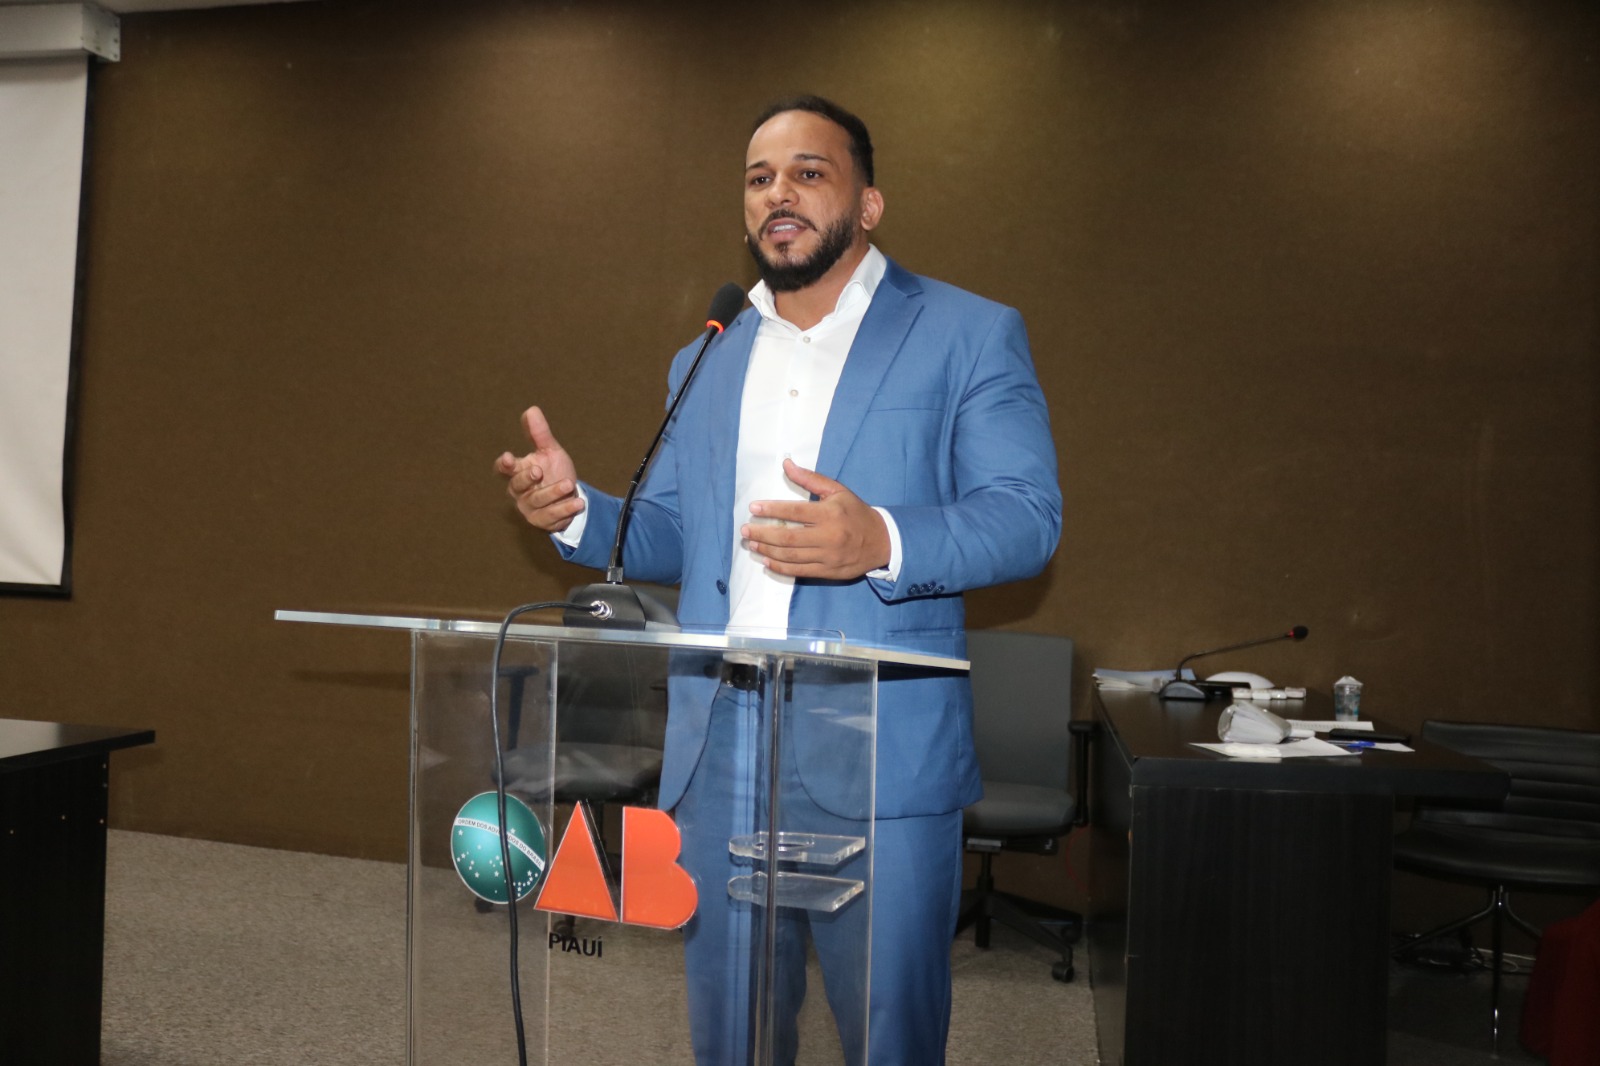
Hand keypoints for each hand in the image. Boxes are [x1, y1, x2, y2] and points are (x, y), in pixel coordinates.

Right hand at [494, 406, 583, 532]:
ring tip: (568, 484)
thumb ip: (539, 434)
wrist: (569, 496)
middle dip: (526, 479)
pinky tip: (578, 503)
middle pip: (516, 486)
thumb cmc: (554, 471)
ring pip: (537, 501)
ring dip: (553, 492)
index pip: (503, 469)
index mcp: (518, 472)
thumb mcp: (549, 451)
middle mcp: (520, 492)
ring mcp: (530, 508)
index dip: (503, 465)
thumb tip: (531, 410)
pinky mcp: (543, 521)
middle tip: (538, 471)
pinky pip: (552, 517)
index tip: (509, 458)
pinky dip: (565, 510)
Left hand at [740, 460, 889, 579]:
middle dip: (762, 534)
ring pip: (791, 556)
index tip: (753, 509)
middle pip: (788, 537)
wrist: (882, 541)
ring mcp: (828, 556)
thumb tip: (786, 464)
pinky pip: (800, 572)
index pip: (795, 512)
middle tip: (745, 531)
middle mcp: (829, 536)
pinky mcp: (828, 572)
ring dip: (767, 551)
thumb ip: (810, 479)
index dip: (771, 510)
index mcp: (830, 513)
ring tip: (752, 545)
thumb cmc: (855, 512)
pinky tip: (767, 562)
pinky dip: (780, 568)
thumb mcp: (838, 491)